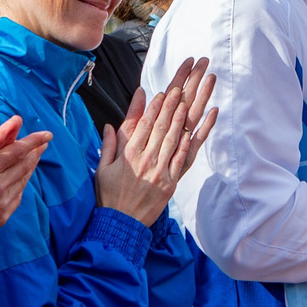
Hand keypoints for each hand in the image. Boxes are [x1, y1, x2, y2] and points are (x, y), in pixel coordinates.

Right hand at [0, 112, 52, 239]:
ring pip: (24, 178)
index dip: (33, 141)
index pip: (17, 150)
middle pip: (25, 163)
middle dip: (36, 151)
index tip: (46, 134)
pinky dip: (23, 183)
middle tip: (45, 142)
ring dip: (32, 166)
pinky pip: (19, 194)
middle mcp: (0, 183)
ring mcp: (4, 200)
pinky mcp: (4, 214)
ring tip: (37, 156)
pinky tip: (23, 179)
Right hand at [94, 58, 215, 226]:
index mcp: (128, 153)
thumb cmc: (109, 196)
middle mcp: (145, 159)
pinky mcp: (171, 182)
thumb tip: (111, 123)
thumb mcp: (102, 167)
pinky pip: (185, 156)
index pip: (145, 123)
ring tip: (199, 91)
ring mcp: (160, 170)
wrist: (120, 225)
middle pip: (164, 123)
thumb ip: (109, 144)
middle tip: (187, 81)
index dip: (156, 105)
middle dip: (177, 98)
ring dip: (189, 111)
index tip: (166, 89)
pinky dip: (195, 137)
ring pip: (177, 135)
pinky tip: (205, 120)